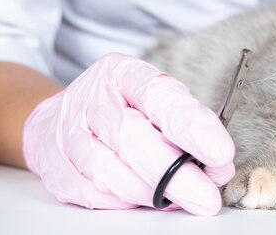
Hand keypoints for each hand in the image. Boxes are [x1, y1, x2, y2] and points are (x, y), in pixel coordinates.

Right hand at [23, 53, 234, 214]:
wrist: (62, 118)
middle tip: (206, 196)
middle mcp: (91, 99)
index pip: (159, 96)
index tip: (221, 153)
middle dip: (175, 173)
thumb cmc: (121, 107)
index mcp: (122, 72)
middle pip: (133, 138)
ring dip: (151, 192)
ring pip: (110, 172)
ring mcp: (68, 133)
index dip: (192, 126)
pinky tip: (144, 199)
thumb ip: (186, 124)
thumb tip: (218, 164)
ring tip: (179, 199)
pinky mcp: (55, 167)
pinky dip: (124, 202)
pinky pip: (92, 194)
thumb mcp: (154, 98)